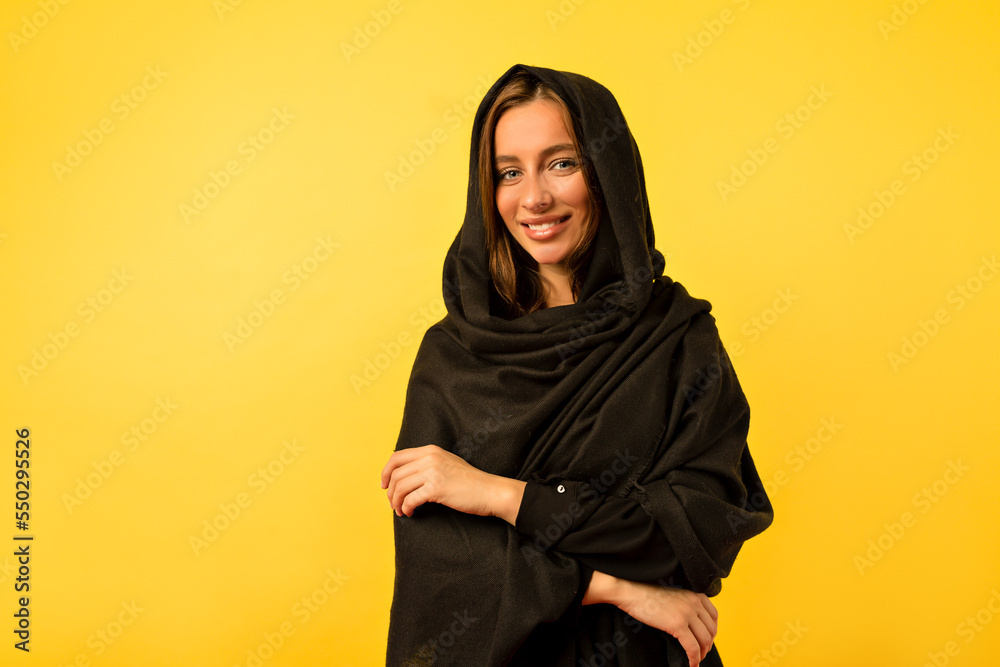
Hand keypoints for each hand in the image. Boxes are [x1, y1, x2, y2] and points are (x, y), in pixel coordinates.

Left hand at [380, 445, 525, 522]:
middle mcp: (430, 457)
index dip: (386, 472)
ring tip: (401, 510)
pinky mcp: (437, 488)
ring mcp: (433, 472)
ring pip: (400, 487)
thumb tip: (405, 476)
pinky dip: (407, 508)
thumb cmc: (469, 481)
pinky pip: (411, 499)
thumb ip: (428, 463)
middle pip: (395, 474)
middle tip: (393, 504)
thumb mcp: (447, 463)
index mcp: (430, 450)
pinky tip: (411, 513)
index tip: (384, 485)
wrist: (489, 491)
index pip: (397, 457)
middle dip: (390, 492)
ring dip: (396, 502)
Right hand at [583, 571, 717, 666]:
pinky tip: (691, 663)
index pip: (714, 616)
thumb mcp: (673, 596)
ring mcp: (687, 613)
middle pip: (711, 629)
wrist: (632, 592)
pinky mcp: (678, 625)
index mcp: (693, 595)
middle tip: (701, 653)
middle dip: (708, 644)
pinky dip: (694, 658)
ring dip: (702, 653)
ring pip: (705, 640)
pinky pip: (693, 647)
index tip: (706, 639)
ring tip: (696, 659)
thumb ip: (685, 605)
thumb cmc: (647, 595)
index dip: (712, 631)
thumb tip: (691, 623)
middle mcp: (694, 603)